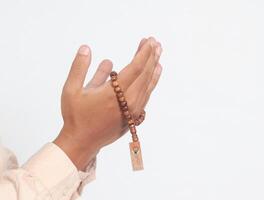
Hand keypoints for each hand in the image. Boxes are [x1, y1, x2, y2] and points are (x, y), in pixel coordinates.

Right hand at [53, 37, 162, 169]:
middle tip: (155, 42)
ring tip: (158, 53)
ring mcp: (134, 109)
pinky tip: (155, 72)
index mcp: (113, 94)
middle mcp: (128, 102)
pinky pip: (147, 94)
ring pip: (148, 84)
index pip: (135, 69)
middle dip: (151, 56)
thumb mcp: (71, 90)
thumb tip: (86, 48)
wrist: (83, 142)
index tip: (149, 41)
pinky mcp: (135, 115)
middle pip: (145, 75)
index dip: (144, 53)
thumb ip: (79, 68)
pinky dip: (152, 81)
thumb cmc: (76, 116)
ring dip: (154, 67)